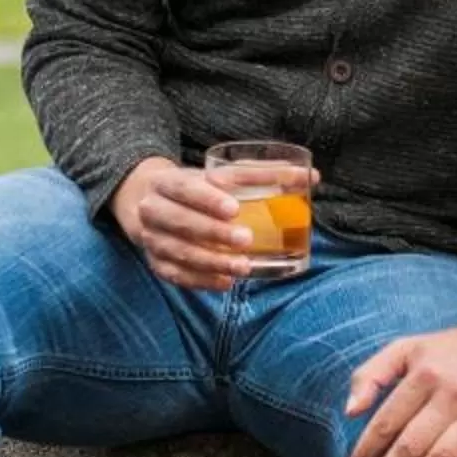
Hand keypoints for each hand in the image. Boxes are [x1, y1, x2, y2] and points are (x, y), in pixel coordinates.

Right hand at [112, 157, 262, 291]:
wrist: (148, 203)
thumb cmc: (194, 188)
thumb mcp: (216, 175)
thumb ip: (259, 175)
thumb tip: (308, 177)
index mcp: (165, 182)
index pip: (184, 188)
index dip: (207, 199)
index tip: (234, 208)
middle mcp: (151, 210)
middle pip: (180, 222)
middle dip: (213, 232)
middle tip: (246, 239)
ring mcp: (151, 239)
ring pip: (178, 252)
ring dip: (211, 262)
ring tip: (243, 267)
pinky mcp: (156, 263)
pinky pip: (176, 276)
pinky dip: (201, 281)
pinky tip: (225, 282)